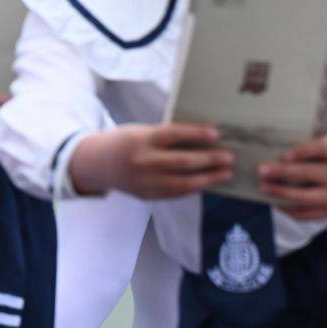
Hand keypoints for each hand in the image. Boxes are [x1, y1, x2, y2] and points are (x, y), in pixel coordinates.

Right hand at [69, 123, 233, 198]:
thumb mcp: (139, 132)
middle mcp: (143, 161)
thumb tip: (199, 140)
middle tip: (229, 157)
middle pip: (182, 161)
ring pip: (183, 181)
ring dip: (208, 178)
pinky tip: (207, 183)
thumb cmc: (123, 142)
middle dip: (209, 160)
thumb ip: (164, 137)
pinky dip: (194, 187)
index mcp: (140, 139)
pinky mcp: (148, 195)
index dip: (196, 134)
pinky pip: (176, 192)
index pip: (173, 135)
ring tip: (225, 173)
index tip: (217, 134)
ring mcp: (146, 181)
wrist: (97, 164)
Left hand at [258, 136, 326, 221]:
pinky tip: (274, 201)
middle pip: (310, 174)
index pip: (322, 149)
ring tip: (263, 187)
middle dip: (283, 172)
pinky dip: (288, 209)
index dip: (304, 151)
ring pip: (306, 197)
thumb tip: (273, 154)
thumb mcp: (326, 147)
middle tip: (261, 170)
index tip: (285, 155)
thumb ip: (307, 148)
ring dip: (281, 193)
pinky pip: (307, 214)